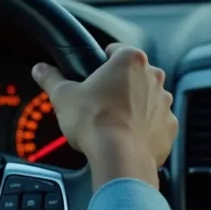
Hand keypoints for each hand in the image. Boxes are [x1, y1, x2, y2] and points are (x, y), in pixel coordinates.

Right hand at [31, 43, 176, 190]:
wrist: (119, 159)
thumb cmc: (95, 123)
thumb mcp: (64, 96)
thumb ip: (52, 78)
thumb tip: (41, 70)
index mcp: (130, 60)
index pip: (116, 50)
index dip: (101, 62)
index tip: (93, 76)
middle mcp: (154, 78)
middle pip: (133, 75)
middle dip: (119, 85)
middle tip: (99, 102)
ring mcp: (165, 103)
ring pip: (147, 98)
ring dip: (134, 106)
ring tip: (112, 122)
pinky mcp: (170, 127)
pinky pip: (156, 123)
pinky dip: (144, 128)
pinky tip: (127, 137)